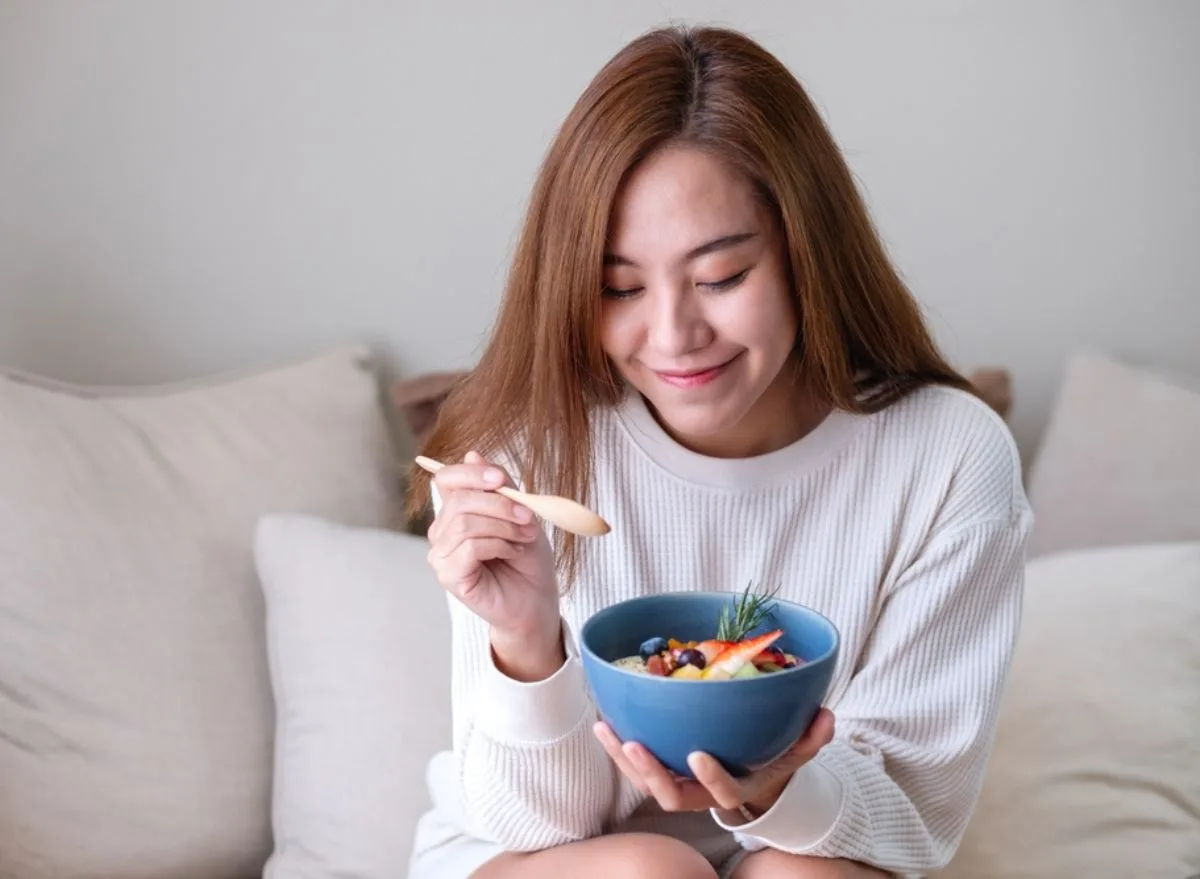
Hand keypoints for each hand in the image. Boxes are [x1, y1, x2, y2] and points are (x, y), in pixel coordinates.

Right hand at [426, 451, 560, 675]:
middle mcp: (442, 531)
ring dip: (503, 526)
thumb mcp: (520, 512)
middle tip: (529, 517)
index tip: (501, 480)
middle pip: (460, 500)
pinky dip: (499, 545)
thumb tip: (472, 454)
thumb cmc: (527, 558)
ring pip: (465, 523)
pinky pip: (470, 547)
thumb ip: (498, 486)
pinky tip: (513, 553)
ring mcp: (441, 555)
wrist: (536, 600)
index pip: (446, 478)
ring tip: (524, 539)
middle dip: (500, 504)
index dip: (471, 473)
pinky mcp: (449, 576)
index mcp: (456, 511)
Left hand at [593, 708, 834, 814]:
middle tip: (636, 744)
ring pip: (645, 781)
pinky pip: (637, 763)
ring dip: (623, 757)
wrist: (751, 777)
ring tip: (607, 729)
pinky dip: (620, 745)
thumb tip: (827, 716)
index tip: (699, 754)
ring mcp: (678, 783)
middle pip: (669, 794)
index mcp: (735, 788)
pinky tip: (606, 720)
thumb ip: (812, 737)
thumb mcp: (797, 751)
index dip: (711, 778)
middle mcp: (701, 792)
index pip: (723, 792)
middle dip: (649, 772)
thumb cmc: (772, 759)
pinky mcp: (662, 769)